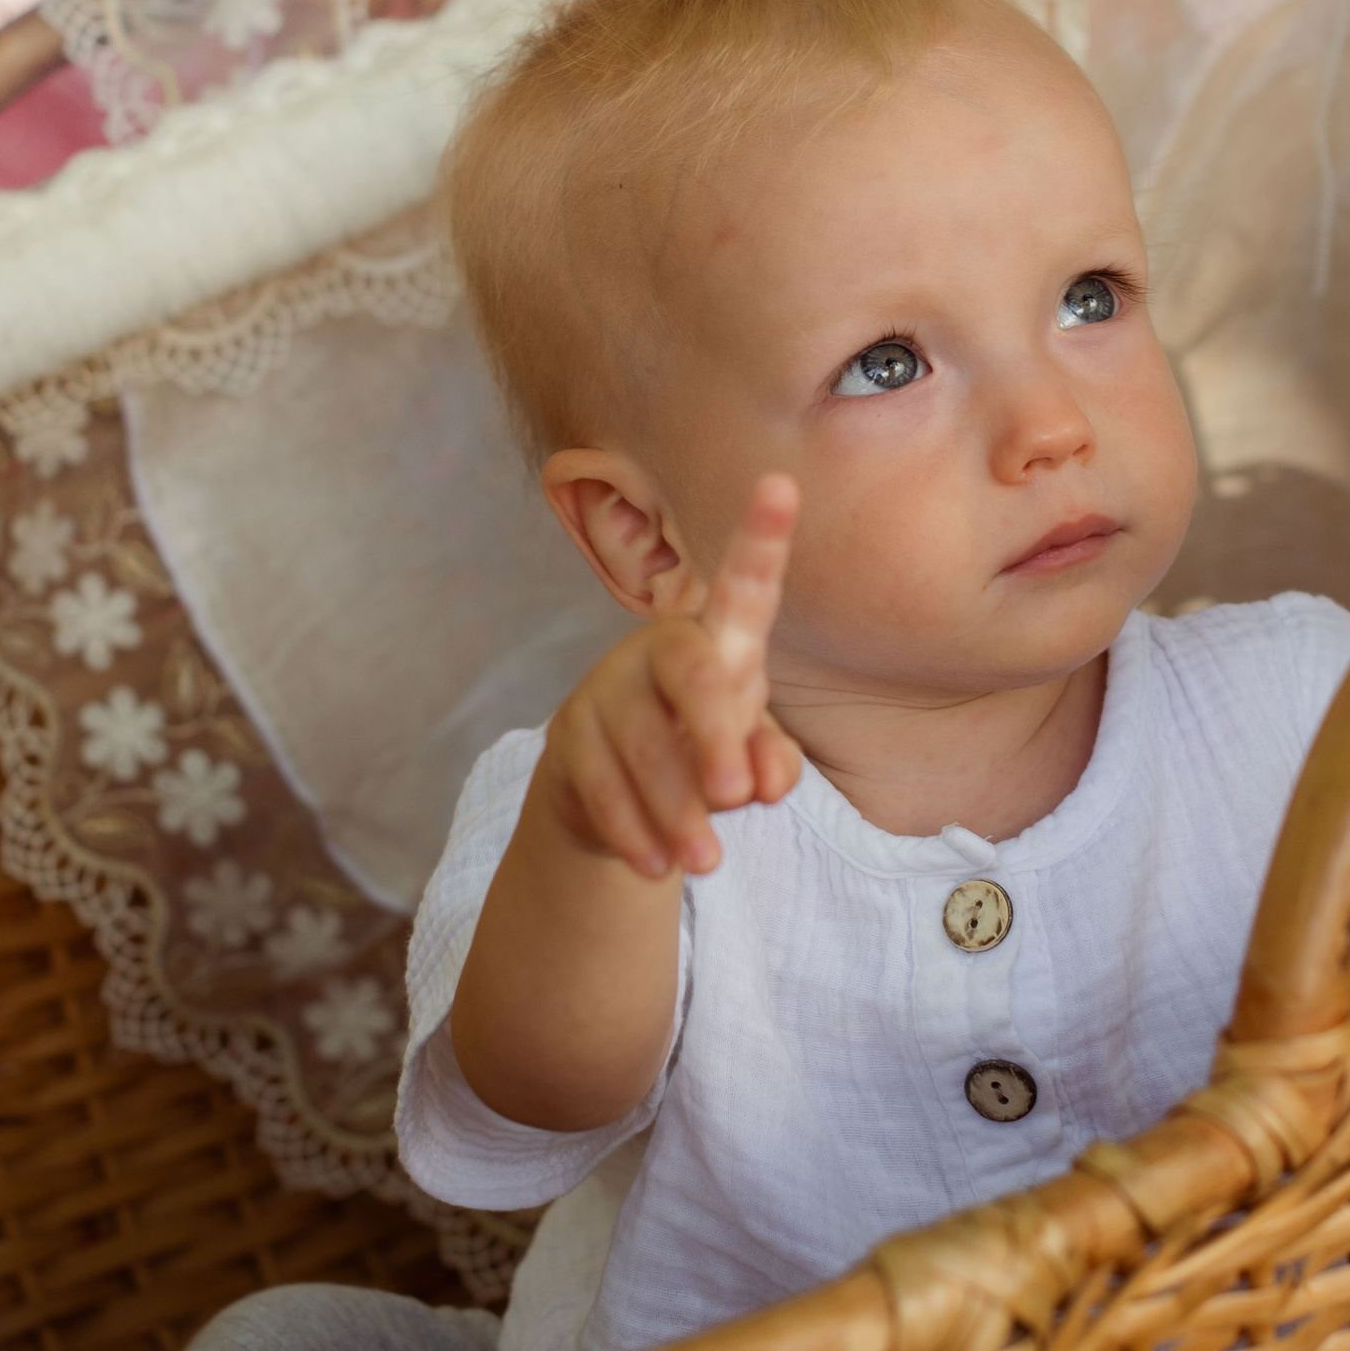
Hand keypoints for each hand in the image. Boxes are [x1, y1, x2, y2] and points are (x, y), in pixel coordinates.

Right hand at [543, 477, 804, 879]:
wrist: (615, 795)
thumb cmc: (701, 747)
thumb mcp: (746, 751)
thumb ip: (768, 758)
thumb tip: (767, 782)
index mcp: (717, 640)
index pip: (745, 588)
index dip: (761, 539)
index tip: (781, 484)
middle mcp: (659, 651)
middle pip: (689, 673)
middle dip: (714, 732)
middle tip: (738, 795)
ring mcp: (606, 691)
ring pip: (641, 744)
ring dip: (676, 808)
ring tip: (708, 862)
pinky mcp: (568, 740)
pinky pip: (599, 784)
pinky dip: (632, 829)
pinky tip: (657, 866)